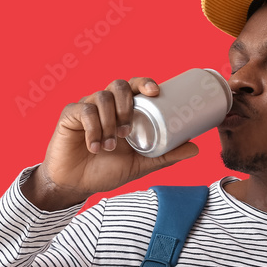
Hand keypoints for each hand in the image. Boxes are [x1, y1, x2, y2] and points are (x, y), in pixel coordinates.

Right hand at [34, 77, 199, 203]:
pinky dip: (93, 129)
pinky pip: (84, 110)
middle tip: (128, 131)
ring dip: (110, 121)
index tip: (155, 92)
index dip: (144, 82)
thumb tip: (196, 148)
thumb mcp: (140, 165)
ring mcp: (87, 108)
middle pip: (118, 84)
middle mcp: (105, 105)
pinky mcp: (70, 115)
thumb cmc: (105, 171)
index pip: (134, 86)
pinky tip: (95, 147)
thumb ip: (165, 156)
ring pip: (102, 97)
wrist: (76, 184)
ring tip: (111, 145)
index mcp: (122, 111)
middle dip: (127, 104)